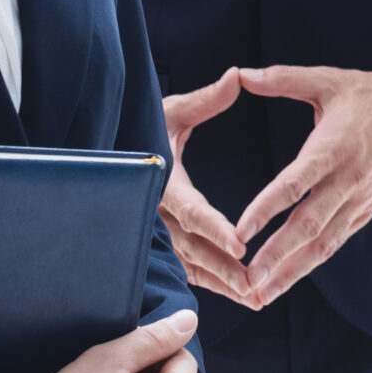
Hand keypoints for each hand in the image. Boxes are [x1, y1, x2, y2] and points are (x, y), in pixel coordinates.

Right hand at [160, 71, 254, 305]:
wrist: (115, 152)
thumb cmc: (145, 126)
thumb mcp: (172, 110)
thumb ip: (205, 100)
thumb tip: (236, 76)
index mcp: (162, 183)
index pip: (191, 211)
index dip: (215, 228)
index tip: (241, 244)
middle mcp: (158, 215)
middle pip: (194, 248)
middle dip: (224, 268)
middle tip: (255, 285)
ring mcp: (157, 233)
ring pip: (191, 265)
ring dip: (221, 282)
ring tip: (254, 296)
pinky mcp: (160, 243)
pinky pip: (186, 268)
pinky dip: (210, 283)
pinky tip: (235, 294)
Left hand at [234, 65, 371, 306]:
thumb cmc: (371, 95)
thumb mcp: (328, 79)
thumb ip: (282, 79)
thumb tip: (241, 75)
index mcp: (334, 147)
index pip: (295, 184)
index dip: (267, 209)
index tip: (241, 231)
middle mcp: (348, 179)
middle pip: (308, 225)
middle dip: (276, 256)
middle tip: (248, 281)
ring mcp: (360, 199)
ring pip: (323, 242)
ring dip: (292, 271)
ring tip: (261, 294)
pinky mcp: (367, 209)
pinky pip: (337, 241)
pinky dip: (311, 263)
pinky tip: (289, 279)